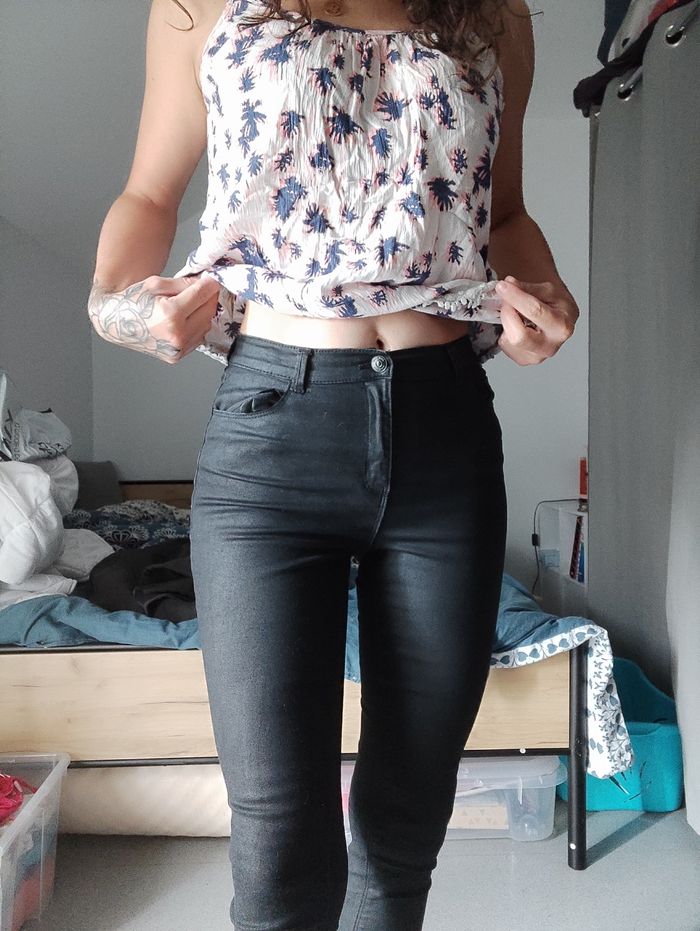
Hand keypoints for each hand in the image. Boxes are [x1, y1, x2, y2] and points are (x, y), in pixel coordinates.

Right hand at [88, 273, 220, 363]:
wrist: (114, 324)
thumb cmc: (131, 302)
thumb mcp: (155, 284)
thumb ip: (183, 283)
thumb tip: (205, 282)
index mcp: (170, 314)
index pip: (202, 295)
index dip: (210, 284)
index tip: (214, 278)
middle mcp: (177, 335)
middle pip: (208, 311)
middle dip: (208, 297)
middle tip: (203, 288)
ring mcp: (177, 349)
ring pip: (206, 325)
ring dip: (203, 312)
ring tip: (189, 304)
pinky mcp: (177, 357)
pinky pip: (197, 338)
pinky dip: (196, 326)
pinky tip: (184, 319)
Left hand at [495, 275, 578, 365]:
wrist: (559, 316)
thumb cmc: (556, 303)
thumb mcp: (547, 289)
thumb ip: (527, 287)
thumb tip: (509, 284)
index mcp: (562, 325)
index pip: (535, 312)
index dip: (515, 297)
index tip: (502, 286)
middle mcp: (551, 346)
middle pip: (519, 336)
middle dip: (508, 314)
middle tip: (506, 301)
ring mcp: (537, 356)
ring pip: (509, 341)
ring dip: (507, 322)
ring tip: (516, 313)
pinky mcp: (524, 360)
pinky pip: (505, 346)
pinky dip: (506, 332)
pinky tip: (517, 325)